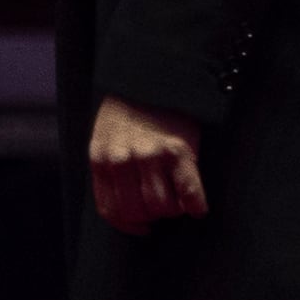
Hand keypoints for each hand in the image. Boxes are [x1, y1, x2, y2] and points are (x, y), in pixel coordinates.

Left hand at [89, 95, 205, 233]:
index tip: (143, 226)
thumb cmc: (131, 108)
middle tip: (162, 206)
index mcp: (100, 157)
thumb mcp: (106, 135)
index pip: (111, 210)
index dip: (129, 225)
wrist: (155, 73)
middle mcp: (122, 159)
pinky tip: (198, 206)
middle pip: (137, 212)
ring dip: (173, 209)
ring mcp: (150, 155)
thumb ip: (109, 168)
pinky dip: (196, 206)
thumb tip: (125, 213)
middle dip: (151, 216)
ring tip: (178, 197)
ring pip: (162, 207)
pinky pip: (189, 193)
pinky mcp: (178, 150)